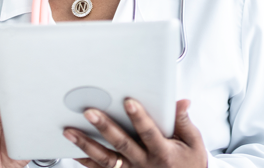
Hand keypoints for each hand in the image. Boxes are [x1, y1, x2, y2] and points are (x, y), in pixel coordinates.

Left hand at [63, 99, 206, 167]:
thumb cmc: (189, 164)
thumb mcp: (193, 143)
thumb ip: (183, 121)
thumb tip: (182, 101)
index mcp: (162, 152)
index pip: (149, 132)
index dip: (139, 117)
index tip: (129, 101)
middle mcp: (144, 164)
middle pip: (121, 144)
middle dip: (104, 127)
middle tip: (89, 112)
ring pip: (105, 159)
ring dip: (86, 144)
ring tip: (69, 131)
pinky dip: (85, 161)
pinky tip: (72, 151)